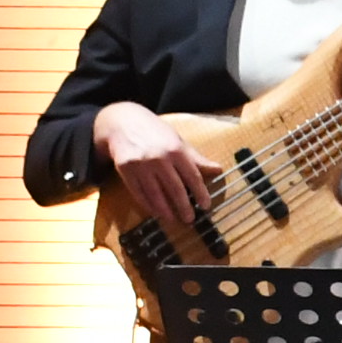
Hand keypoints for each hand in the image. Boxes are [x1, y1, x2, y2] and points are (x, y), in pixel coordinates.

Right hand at [95, 102, 210, 231]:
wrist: (123, 122)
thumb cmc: (155, 132)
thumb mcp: (178, 141)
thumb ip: (196, 158)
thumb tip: (218, 170)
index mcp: (176, 150)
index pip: (192, 176)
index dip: (201, 193)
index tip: (206, 206)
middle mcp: (159, 158)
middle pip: (175, 188)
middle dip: (183, 206)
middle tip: (190, 219)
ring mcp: (141, 165)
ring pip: (155, 194)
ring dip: (165, 210)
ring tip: (173, 220)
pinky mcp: (125, 170)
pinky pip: (138, 193)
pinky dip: (147, 205)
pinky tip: (155, 212)